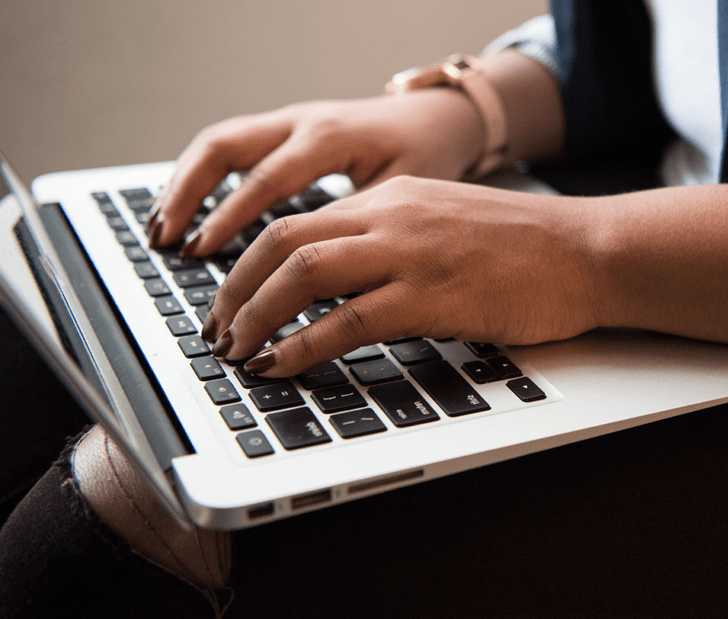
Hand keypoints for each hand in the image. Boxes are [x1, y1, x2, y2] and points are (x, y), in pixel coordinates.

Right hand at [147, 89, 485, 255]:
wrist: (436, 117)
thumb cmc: (424, 155)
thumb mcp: (400, 192)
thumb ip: (356, 227)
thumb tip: (317, 279)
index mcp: (329, 137)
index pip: (266, 178)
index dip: (231, 217)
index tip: (202, 251)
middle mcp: (300, 122)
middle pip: (224, 147)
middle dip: (187, 194)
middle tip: (165, 241)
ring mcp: (288, 122)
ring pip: (218, 143)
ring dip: (184, 184)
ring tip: (161, 230)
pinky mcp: (283, 130)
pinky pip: (230, 147)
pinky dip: (201, 178)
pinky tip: (184, 211)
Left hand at [201, 176, 603, 376]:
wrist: (588, 252)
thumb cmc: (527, 249)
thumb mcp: (446, 225)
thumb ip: (393, 243)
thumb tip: (342, 286)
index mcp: (392, 197)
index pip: (296, 222)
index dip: (249, 265)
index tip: (232, 299)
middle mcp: (392, 215)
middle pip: (282, 241)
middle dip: (235, 290)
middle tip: (219, 330)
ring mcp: (411, 253)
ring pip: (303, 273)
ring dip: (257, 315)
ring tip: (239, 350)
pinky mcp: (434, 295)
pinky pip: (348, 320)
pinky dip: (303, 345)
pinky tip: (284, 363)